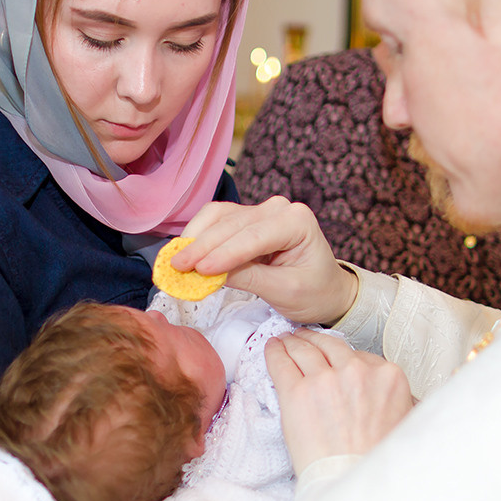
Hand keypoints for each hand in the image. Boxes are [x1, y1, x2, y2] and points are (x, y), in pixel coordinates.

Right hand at [171, 197, 357, 325]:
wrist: (325, 290)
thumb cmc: (314, 292)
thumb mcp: (286, 292)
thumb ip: (250, 279)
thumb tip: (209, 275)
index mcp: (297, 222)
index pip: (254, 236)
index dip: (223, 252)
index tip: (198, 270)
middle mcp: (278, 209)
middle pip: (231, 223)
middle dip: (201, 246)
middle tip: (175, 268)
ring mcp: (261, 211)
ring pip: (219, 218)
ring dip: (195, 238)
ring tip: (175, 262)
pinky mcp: (246, 220)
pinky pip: (217, 222)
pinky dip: (199, 236)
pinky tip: (184, 252)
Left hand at [265, 328, 413, 474]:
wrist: (351, 481)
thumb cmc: (375, 460)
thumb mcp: (403, 422)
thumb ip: (396, 400)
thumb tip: (393, 396)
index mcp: (387, 376)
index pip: (360, 356)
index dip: (343, 357)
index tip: (333, 357)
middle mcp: (356, 371)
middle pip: (332, 346)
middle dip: (315, 341)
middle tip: (303, 338)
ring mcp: (325, 380)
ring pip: (305, 350)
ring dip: (293, 341)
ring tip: (285, 339)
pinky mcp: (296, 392)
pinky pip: (282, 363)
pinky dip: (275, 352)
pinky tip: (272, 347)